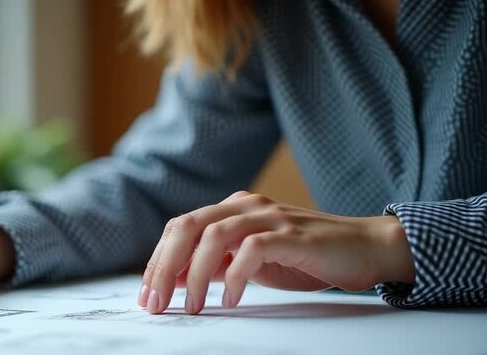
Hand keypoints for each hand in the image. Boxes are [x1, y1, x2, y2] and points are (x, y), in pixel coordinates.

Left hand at [137, 191, 414, 314]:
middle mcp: (245, 205)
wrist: (365, 248)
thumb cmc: (306, 257)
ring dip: (196, 274)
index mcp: (231, 208)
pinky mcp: (292, 233)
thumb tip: (174, 280)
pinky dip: (235, 276)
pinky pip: (252, 249)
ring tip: (192, 306)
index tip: (147, 295)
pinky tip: (230, 301)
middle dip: (164, 266)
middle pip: (187, 226)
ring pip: (214, 235)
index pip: (179, 227)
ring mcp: (269, 216)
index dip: (157, 260)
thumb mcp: (249, 262)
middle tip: (156, 303)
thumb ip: (215, 265)